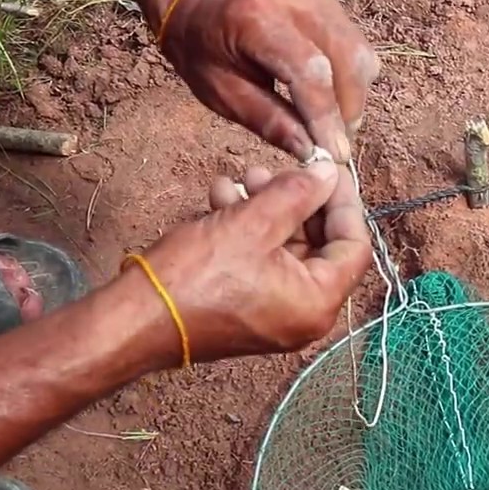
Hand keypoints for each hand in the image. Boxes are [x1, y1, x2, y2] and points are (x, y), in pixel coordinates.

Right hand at [134, 161, 370, 362]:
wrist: (134, 320)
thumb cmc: (195, 277)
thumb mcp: (252, 223)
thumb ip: (297, 195)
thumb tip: (329, 174)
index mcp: (317, 303)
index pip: (354, 246)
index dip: (343, 203)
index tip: (326, 169)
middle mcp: (304, 316)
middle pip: (320, 245)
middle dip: (295, 201)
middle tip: (271, 170)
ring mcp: (275, 314)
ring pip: (285, 249)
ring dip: (265, 209)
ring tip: (238, 181)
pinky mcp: (247, 308)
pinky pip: (261, 263)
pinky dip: (247, 230)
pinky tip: (219, 199)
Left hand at [158, 0, 380, 163]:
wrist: (200, 8)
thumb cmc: (205, 55)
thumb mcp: (222, 95)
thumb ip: (267, 120)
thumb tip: (310, 151)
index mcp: (254, 18)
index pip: (308, 69)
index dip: (325, 114)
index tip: (333, 153)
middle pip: (345, 57)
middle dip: (347, 108)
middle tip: (334, 142)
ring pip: (359, 53)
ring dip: (354, 96)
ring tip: (334, 124)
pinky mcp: (329, 4)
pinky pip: (357, 47)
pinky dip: (353, 80)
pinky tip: (333, 99)